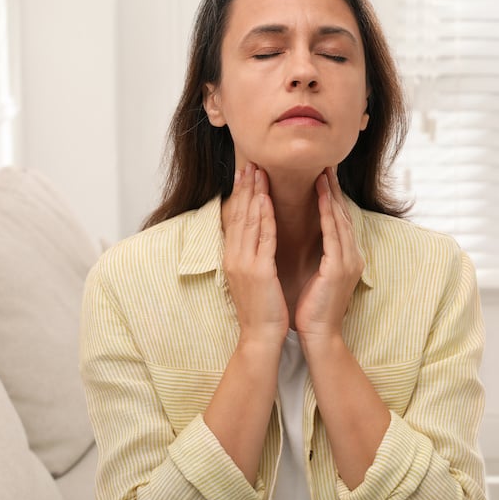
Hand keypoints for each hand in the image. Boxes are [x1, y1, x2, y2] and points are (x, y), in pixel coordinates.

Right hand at [221, 163, 288, 347]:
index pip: (236, 219)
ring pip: (248, 221)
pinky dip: (264, 217)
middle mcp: (234, 257)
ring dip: (254, 194)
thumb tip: (255, 237)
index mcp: (232, 258)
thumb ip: (252, 256)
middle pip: (239, 215)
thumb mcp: (252, 278)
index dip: (241, 195)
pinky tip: (266, 200)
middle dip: (245, 187)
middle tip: (249, 162)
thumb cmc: (262, 310)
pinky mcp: (258, 271)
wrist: (260, 337)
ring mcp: (244, 263)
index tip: (245, 173)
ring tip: (258, 172)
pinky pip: (262, 238)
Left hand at [295, 167, 363, 341]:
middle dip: (334, 189)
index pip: (338, 221)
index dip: (332, 198)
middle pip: (342, 214)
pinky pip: (333, 233)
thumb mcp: (317, 276)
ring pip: (339, 219)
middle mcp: (351, 256)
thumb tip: (313, 239)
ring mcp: (348, 261)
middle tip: (327, 164)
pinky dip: (327, 213)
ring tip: (324, 173)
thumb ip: (321, 256)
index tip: (323, 177)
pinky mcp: (339, 268)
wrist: (318, 336)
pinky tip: (322, 197)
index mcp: (345, 258)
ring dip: (331, 195)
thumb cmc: (312, 309)